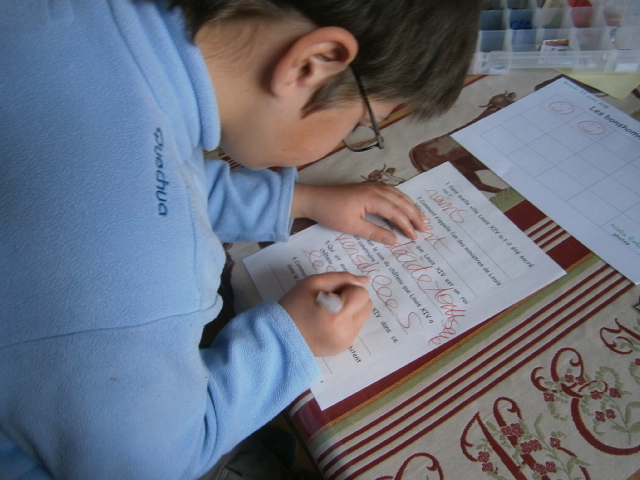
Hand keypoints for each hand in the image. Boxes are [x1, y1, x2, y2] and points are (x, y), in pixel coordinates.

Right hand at [279, 272, 371, 356]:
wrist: (279, 336)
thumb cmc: (294, 305)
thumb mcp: (313, 282)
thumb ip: (342, 278)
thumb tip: (365, 280)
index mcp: (338, 314)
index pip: (361, 293)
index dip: (346, 289)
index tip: (329, 293)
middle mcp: (346, 331)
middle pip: (366, 305)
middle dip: (352, 299)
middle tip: (330, 301)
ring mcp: (346, 342)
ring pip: (363, 317)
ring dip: (350, 311)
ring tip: (328, 312)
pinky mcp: (344, 348)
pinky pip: (355, 328)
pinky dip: (345, 322)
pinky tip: (328, 323)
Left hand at [291, 182, 425, 244]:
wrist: (314, 198)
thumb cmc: (330, 213)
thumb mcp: (352, 227)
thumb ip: (374, 233)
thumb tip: (394, 241)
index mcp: (371, 197)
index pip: (395, 212)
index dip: (407, 225)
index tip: (415, 237)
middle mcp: (375, 188)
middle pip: (401, 201)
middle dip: (414, 215)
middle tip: (425, 228)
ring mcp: (372, 186)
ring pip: (398, 195)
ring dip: (410, 206)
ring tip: (421, 218)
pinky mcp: (368, 187)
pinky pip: (391, 191)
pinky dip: (401, 199)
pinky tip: (405, 205)